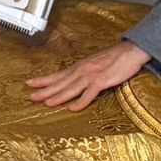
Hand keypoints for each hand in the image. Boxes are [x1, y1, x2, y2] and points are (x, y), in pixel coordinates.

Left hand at [26, 41, 151, 111]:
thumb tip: (75, 81)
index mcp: (79, 67)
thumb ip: (84, 73)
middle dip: (44, 90)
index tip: (29, 84)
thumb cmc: (114, 59)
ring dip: (58, 96)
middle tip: (30, 97)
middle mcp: (82, 70)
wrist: (130, 51)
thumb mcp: (94, 64)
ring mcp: (91, 75)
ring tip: (46, 103)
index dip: (43, 80)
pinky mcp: (101, 81)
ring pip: (71, 88)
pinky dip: (80, 101)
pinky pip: (89, 93)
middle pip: (60, 82)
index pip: (57, 75)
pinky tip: (73, 108)